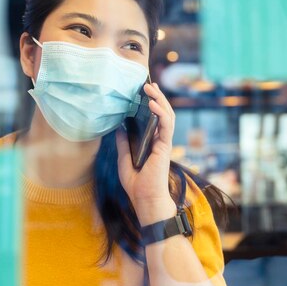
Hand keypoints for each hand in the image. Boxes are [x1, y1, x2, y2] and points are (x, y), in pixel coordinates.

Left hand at [116, 83, 176, 225]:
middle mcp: (161, 140)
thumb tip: (118, 128)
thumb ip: (123, 144)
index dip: (152, 104)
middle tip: (148, 85)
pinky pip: (166, 125)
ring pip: (167, 115)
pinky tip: (152, 104)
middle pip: (163, 113)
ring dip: (160, 100)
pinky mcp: (165, 146)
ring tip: (150, 89)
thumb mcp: (124, 160)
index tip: (145, 92)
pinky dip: (160, 113)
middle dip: (157, 97)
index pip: (155, 118)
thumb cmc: (137, 185)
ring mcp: (165, 143)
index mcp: (153, 142)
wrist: (146, 200)